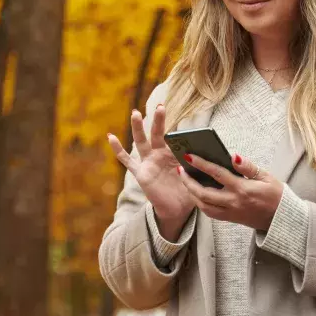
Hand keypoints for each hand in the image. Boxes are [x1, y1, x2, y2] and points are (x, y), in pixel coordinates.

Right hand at [108, 105, 194, 226]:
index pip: (176, 140)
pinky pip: (127, 161)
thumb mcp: (195, 178)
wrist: (177, 209)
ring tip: (135, 113)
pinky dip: (118, 149)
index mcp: (174, 154)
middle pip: (158, 134)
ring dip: (138, 127)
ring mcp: (148, 163)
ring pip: (141, 142)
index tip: (190, 130)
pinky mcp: (140, 173)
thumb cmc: (188, 190)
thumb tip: (205, 157)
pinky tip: (111, 137)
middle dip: (158, 120)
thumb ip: (197, 167)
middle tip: (160, 106)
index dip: (182, 136)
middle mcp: (160, 155)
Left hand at [177, 153, 283, 230]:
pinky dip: (200, 202)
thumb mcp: (266, 177)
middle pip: (204, 193)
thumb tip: (233, 156)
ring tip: (185, 180)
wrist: (282, 220)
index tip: (188, 155)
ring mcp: (230, 212)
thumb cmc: (276, 196)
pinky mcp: (230, 219)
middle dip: (188, 182)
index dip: (201, 164)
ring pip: (203, 205)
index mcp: (242, 189)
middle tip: (180, 170)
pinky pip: (209, 212)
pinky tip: (196, 193)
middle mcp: (233, 202)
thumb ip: (248, 167)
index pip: (217, 174)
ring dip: (191, 193)